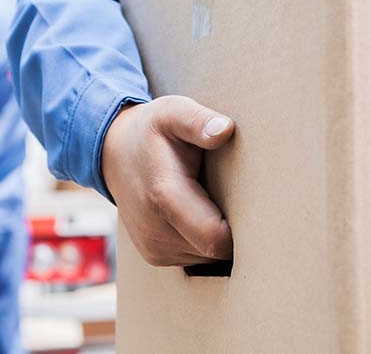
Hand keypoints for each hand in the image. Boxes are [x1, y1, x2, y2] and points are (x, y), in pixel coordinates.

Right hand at [102, 95, 233, 266]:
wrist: (114, 152)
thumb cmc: (151, 130)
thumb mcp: (173, 112)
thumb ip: (198, 121)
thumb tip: (225, 129)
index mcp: (164, 195)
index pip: (215, 238)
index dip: (242, 227)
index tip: (255, 204)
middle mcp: (155, 230)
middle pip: (215, 251)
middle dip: (235, 231)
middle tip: (240, 197)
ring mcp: (153, 247)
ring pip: (207, 258)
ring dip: (218, 237)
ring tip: (216, 201)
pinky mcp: (155, 255)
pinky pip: (194, 258)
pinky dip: (204, 241)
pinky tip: (202, 212)